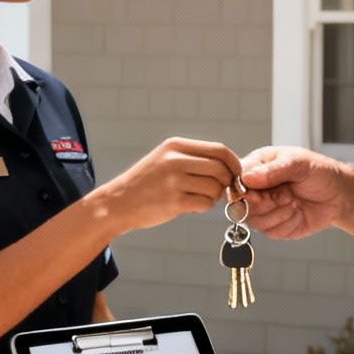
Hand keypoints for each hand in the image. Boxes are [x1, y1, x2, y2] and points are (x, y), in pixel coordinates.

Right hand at [92, 138, 241, 232]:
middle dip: (228, 182)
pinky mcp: (174, 201)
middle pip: (221, 169)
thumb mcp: (165, 159)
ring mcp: (174, 181)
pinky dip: (204, 207)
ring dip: (214, 197)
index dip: (233, 164)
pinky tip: (192, 206)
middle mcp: (175, 160)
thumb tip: (228, 168)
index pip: (219, 150)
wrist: (117, 202)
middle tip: (222, 191)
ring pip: (215, 188)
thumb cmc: (146, 183)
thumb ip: (194, 159)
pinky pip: (205, 204)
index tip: (235, 175)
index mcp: (175, 146)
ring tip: (200, 198)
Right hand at [239, 147, 346, 240]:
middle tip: (287, 194)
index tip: (258, 192)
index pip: (234, 181)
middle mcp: (255, 189)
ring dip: (278, 212)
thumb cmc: (319, 172)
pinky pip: (269, 232)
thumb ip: (273, 170)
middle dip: (266, 202)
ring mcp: (263, 209)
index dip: (242, 190)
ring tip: (294, 200)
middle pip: (239, 205)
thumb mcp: (299, 163)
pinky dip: (286, 223)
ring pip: (253, 221)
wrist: (339, 196)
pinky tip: (297, 212)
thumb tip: (248, 177)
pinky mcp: (273, 226)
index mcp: (256, 167)